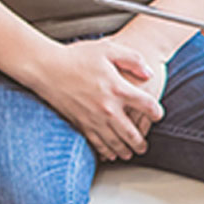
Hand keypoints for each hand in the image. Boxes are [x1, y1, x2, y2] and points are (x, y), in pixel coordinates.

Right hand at [24, 38, 164, 160]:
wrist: (46, 68)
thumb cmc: (77, 57)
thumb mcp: (109, 49)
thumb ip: (133, 60)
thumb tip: (148, 74)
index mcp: (119, 89)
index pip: (147, 106)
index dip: (157, 112)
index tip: (157, 115)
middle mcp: (108, 108)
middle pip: (132, 133)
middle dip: (141, 142)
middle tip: (144, 146)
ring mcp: (94, 119)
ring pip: (115, 143)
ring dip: (125, 150)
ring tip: (130, 154)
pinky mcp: (80, 124)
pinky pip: (97, 144)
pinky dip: (105, 152)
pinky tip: (110, 154)